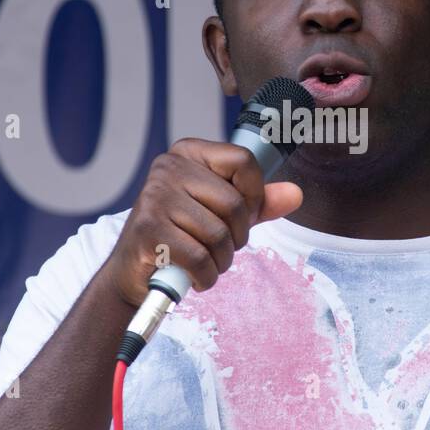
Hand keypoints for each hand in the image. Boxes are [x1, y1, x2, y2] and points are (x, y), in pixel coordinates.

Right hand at [104, 137, 303, 307]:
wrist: (133, 272)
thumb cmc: (181, 237)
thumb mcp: (222, 214)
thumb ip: (257, 203)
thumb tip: (296, 194)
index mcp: (189, 153)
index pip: (243, 160)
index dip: (253, 196)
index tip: (242, 216)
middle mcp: (168, 168)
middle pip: (234, 203)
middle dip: (237, 237)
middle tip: (220, 248)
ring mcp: (154, 198)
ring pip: (219, 234)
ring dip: (221, 261)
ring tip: (206, 263)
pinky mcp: (147, 231)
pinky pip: (199, 257)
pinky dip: (205, 276)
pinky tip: (196, 276)